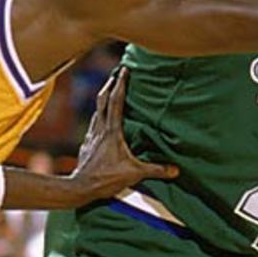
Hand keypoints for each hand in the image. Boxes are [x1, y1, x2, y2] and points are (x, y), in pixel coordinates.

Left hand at [71, 67, 178, 199]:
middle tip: (116, 74)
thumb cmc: (106, 179)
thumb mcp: (134, 174)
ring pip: (97, 111)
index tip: (124, 70)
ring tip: (110, 91)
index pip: (116, 102)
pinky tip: (101, 119)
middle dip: (110, 85)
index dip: (121, 84)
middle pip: (103, 100)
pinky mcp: (87, 144)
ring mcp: (91, 135)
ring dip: (103, 99)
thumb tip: (175, 170)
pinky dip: (99, 115)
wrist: (81, 186)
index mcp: (112, 131)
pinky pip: (94, 124)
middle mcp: (100, 129)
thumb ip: (156, 170)